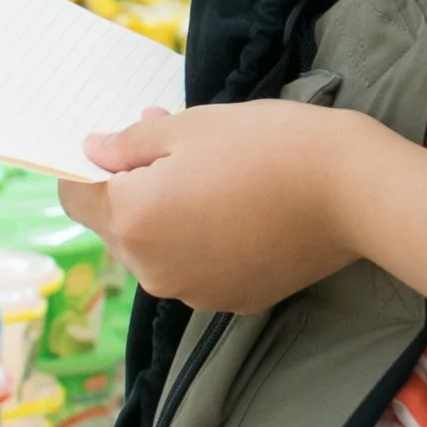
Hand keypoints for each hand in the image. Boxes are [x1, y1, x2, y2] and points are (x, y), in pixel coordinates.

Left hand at [59, 100, 352, 312]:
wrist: (351, 191)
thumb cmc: (267, 145)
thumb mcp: (191, 126)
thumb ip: (130, 144)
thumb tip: (93, 153)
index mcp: (132, 219)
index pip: (75, 197)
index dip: (88, 168)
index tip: (119, 147)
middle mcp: (152, 269)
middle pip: (115, 228)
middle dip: (133, 190)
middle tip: (178, 148)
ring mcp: (192, 292)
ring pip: (156, 251)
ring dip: (169, 218)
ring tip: (218, 179)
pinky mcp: (230, 300)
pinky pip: (196, 269)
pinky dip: (204, 244)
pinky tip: (243, 212)